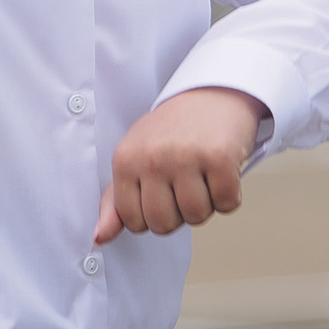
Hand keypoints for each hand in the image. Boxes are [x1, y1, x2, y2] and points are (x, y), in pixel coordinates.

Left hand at [94, 87, 266, 245]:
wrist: (213, 92)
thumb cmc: (174, 128)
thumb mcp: (135, 157)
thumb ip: (116, 200)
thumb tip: (100, 237)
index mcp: (125, 159)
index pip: (132, 221)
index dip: (152, 216)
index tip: (161, 193)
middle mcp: (153, 157)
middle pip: (163, 225)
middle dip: (178, 213)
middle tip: (184, 183)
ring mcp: (186, 156)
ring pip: (196, 217)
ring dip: (205, 204)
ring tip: (203, 175)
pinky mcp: (219, 157)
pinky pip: (226, 203)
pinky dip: (229, 195)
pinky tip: (221, 171)